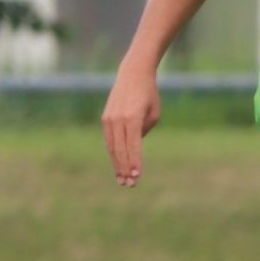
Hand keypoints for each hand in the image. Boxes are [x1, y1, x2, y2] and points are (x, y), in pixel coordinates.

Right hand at [102, 68, 161, 187]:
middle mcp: (118, 119)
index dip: (135, 162)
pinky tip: (118, 166)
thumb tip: (133, 148)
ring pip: (112, 147)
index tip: (137, 176)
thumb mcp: (154, 114)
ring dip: (117, 165)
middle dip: (125, 169)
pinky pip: (109, 140)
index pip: (133, 146)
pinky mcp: (105, 119)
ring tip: (122, 180)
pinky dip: (113, 154)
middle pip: (120, 149)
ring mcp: (109, 119)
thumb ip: (144, 132)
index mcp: (132, 118)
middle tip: (129, 184)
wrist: (133, 75)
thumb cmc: (149, 96)